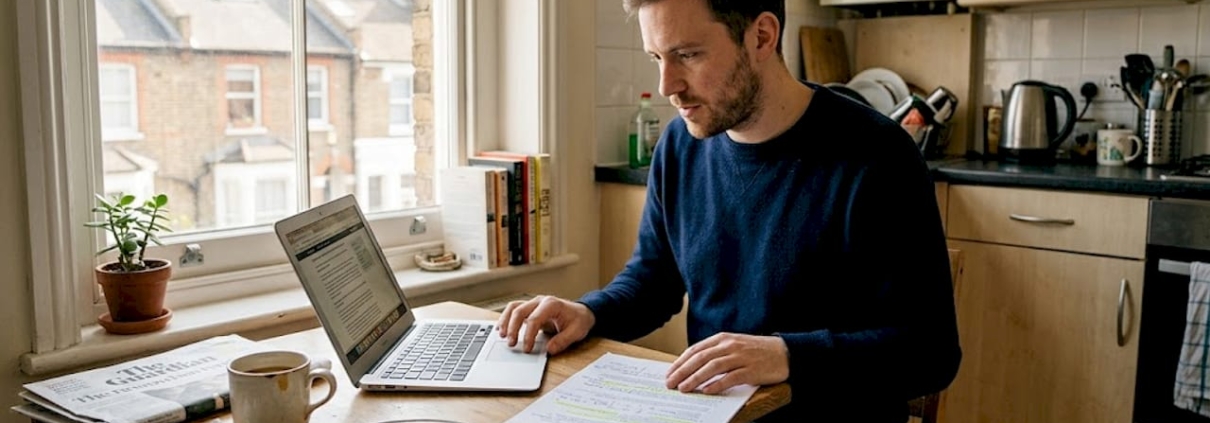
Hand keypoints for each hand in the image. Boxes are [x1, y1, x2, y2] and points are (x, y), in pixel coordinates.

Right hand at [496, 295, 595, 354]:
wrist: (581, 313)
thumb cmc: (578, 320)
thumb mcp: (576, 332)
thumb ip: (563, 341)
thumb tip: (549, 349)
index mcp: (551, 304)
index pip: (534, 319)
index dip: (528, 335)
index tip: (527, 349)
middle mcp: (540, 301)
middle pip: (519, 311)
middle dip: (513, 328)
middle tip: (511, 344)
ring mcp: (533, 303)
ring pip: (513, 307)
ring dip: (505, 321)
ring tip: (502, 336)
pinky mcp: (530, 309)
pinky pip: (514, 310)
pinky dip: (506, 318)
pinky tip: (502, 329)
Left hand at [665, 332, 789, 394]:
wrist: (783, 352)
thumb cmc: (755, 351)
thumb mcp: (733, 345)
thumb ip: (715, 353)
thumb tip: (691, 367)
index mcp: (722, 338)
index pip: (695, 350)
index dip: (680, 362)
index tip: (669, 373)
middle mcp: (730, 345)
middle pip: (700, 358)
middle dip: (683, 371)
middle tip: (670, 383)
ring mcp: (741, 357)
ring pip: (712, 367)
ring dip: (695, 378)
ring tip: (684, 388)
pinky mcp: (751, 370)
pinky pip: (731, 377)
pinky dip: (717, 384)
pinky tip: (707, 391)